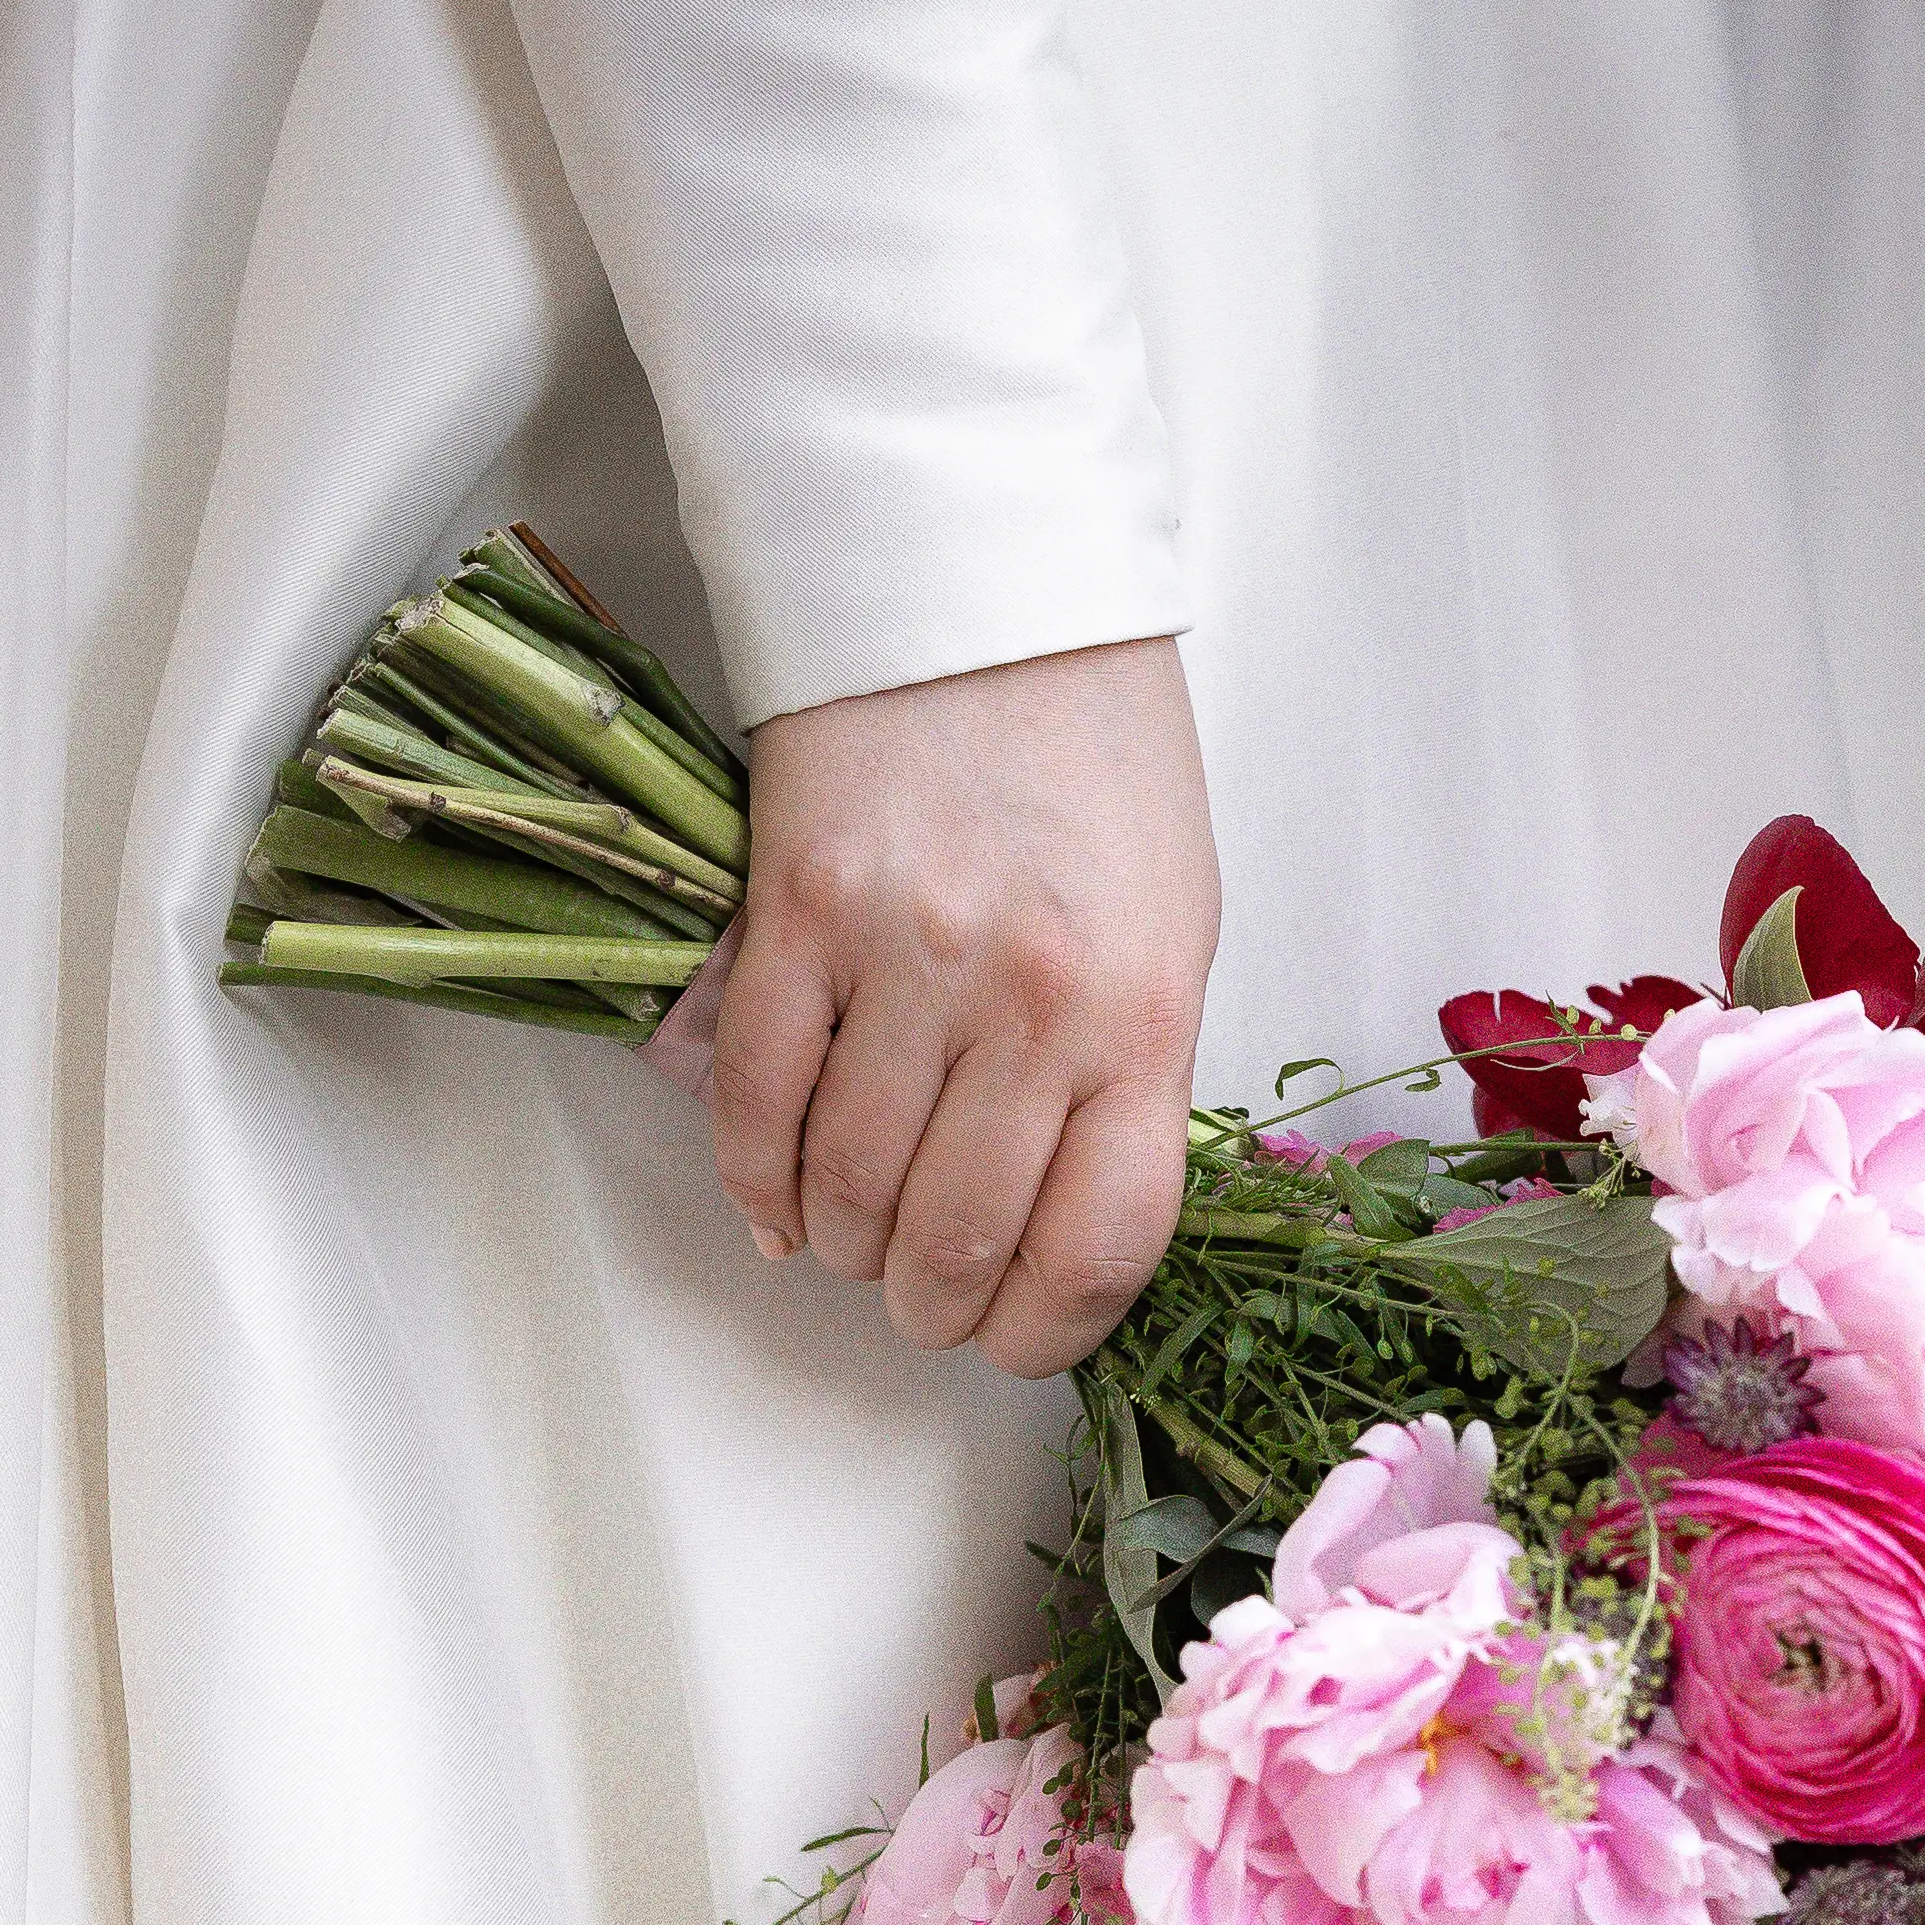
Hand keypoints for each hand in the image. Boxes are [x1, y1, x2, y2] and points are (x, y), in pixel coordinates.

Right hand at [704, 637, 1216, 1376]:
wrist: (984, 586)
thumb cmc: (1092, 761)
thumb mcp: (1166, 926)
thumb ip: (1122, 1075)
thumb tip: (1058, 1214)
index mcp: (1141, 1014)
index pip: (1098, 1247)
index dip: (1046, 1334)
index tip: (1016, 1338)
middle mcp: (1028, 1002)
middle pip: (958, 1239)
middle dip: (932, 1305)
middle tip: (924, 1298)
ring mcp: (904, 958)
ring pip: (848, 1191)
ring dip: (842, 1249)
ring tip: (853, 1238)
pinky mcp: (794, 914)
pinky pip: (758, 1104)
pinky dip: (758, 1181)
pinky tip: (777, 1201)